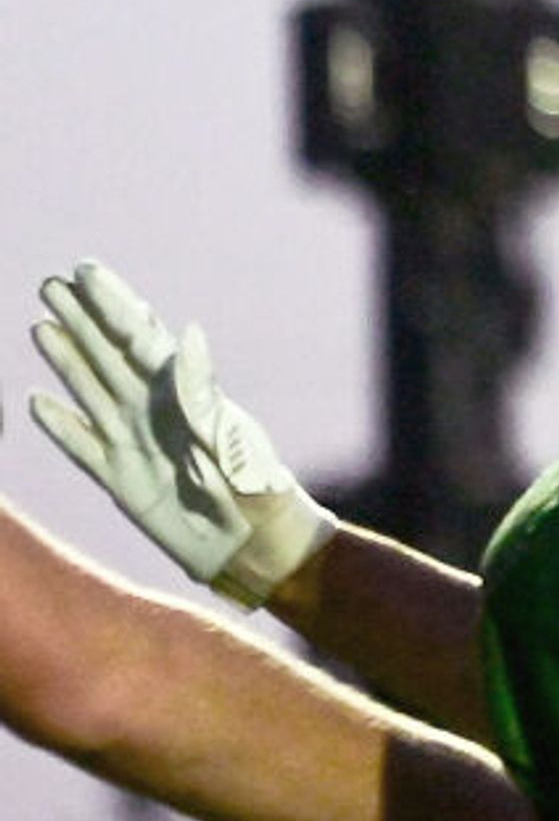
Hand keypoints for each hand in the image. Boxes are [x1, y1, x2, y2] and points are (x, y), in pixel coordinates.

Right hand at [27, 262, 328, 606]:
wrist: (259, 550)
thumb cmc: (258, 494)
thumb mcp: (231, 441)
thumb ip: (202, 393)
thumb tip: (187, 332)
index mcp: (187, 397)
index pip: (140, 340)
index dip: (113, 304)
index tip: (85, 270)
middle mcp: (157, 413)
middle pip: (110, 356)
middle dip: (81, 320)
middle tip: (51, 283)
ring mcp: (137, 443)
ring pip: (91, 390)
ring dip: (66, 359)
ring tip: (41, 324)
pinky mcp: (122, 480)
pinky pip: (82, 445)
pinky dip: (59, 425)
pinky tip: (36, 402)